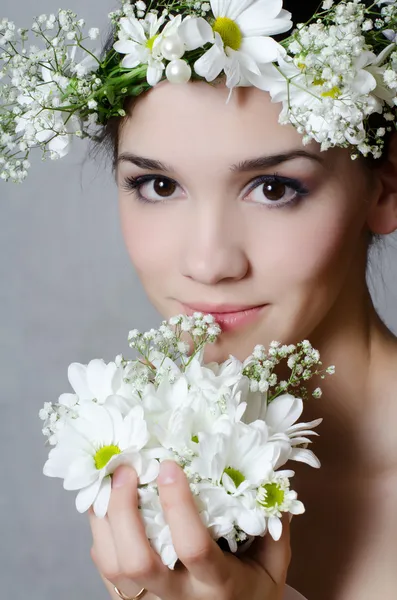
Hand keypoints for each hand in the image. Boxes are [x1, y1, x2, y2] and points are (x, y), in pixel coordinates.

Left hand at [89, 461, 290, 599]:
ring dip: (103, 519)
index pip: (193, 547)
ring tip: (109, 481)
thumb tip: (269, 480)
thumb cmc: (252, 593)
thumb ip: (274, 527)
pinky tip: (106, 506)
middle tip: (128, 470)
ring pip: (113, 567)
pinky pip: (105, 570)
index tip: (169, 466)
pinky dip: (101, 533)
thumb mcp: (272, 565)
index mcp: (218, 584)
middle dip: (124, 510)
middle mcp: (179, 598)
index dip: (178, 505)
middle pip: (137, 561)